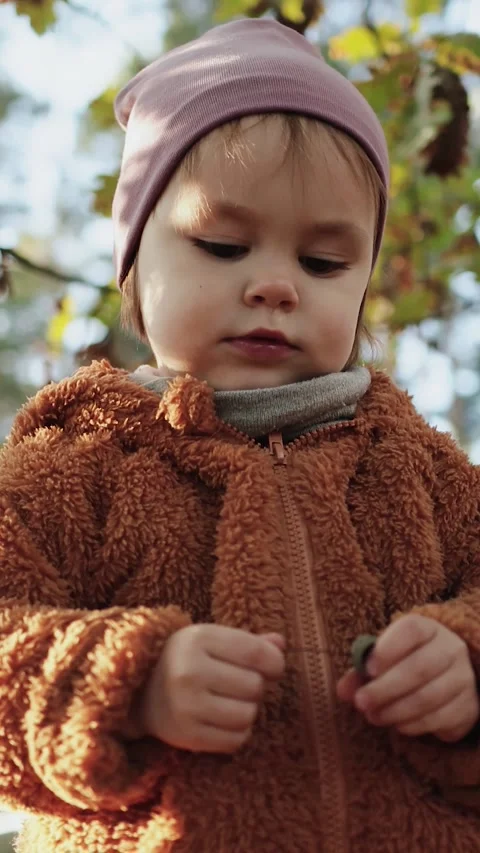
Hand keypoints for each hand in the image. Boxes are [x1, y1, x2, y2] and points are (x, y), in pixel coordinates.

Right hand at [138, 624, 284, 753]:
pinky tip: (223, 720)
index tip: (272, 667)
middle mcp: (189, 671)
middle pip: (255, 686)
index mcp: (197, 638)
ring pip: (248, 715)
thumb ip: (249, 642)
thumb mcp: (213, 640)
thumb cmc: (188, 660)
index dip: (274, 662)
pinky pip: (236, 740)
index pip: (256, 653)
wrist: (142, 692)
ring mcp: (186, 706)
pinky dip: (238, 732)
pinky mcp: (187, 736)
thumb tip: (281, 645)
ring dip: (247, 710)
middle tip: (237, 684)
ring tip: (230, 702)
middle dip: (254, 687)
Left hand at [337, 614, 478, 742]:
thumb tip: (343, 691)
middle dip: (385, 688)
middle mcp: (451, 649)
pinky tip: (396, 725)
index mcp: (428, 628)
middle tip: (361, 703)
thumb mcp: (384, 657)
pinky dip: (414, 725)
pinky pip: (440, 719)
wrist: (447, 675)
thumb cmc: (406, 661)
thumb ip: (361, 671)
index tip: (368, 669)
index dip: (388, 649)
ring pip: (429, 697)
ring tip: (373, 716)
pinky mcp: (469, 706)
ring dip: (395, 710)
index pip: (412, 630)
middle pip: (419, 668)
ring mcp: (463, 678)